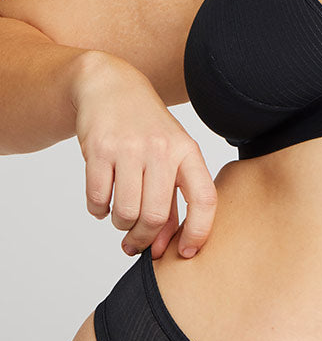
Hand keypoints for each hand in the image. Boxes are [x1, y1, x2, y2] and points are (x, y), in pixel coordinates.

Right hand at [72, 52, 216, 258]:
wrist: (110, 86)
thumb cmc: (145, 129)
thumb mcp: (169, 155)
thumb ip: (171, 199)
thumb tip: (163, 247)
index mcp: (187, 152)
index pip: (204, 199)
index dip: (198, 232)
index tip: (186, 254)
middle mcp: (161, 149)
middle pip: (156, 215)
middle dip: (145, 238)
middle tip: (135, 244)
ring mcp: (130, 148)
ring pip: (127, 212)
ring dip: (121, 225)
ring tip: (120, 218)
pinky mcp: (99, 149)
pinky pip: (98, 199)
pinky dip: (98, 211)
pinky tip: (101, 205)